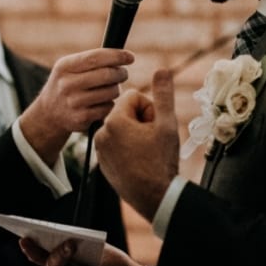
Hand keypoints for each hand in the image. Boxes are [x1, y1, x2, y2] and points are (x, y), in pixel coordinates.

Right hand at [18, 48, 133, 162]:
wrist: (49, 113)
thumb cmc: (67, 84)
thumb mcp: (69, 67)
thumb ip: (91, 60)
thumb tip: (123, 56)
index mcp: (65, 67)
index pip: (96, 58)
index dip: (117, 56)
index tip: (130, 57)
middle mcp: (67, 84)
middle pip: (106, 75)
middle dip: (121, 73)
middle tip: (122, 73)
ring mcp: (74, 103)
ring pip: (111, 92)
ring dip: (116, 89)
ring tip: (110, 88)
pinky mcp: (81, 118)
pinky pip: (108, 107)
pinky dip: (110, 104)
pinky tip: (102, 103)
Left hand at [93, 68, 179, 219]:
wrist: (154, 196)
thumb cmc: (161, 160)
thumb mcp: (166, 123)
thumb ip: (163, 94)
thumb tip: (162, 69)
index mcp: (114, 120)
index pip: (133, 97)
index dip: (149, 109)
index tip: (154, 126)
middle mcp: (101, 132)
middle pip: (126, 113)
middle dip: (142, 122)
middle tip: (152, 141)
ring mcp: (99, 149)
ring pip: (122, 129)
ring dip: (136, 135)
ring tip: (146, 152)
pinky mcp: (101, 162)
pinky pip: (116, 145)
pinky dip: (128, 149)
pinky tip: (139, 161)